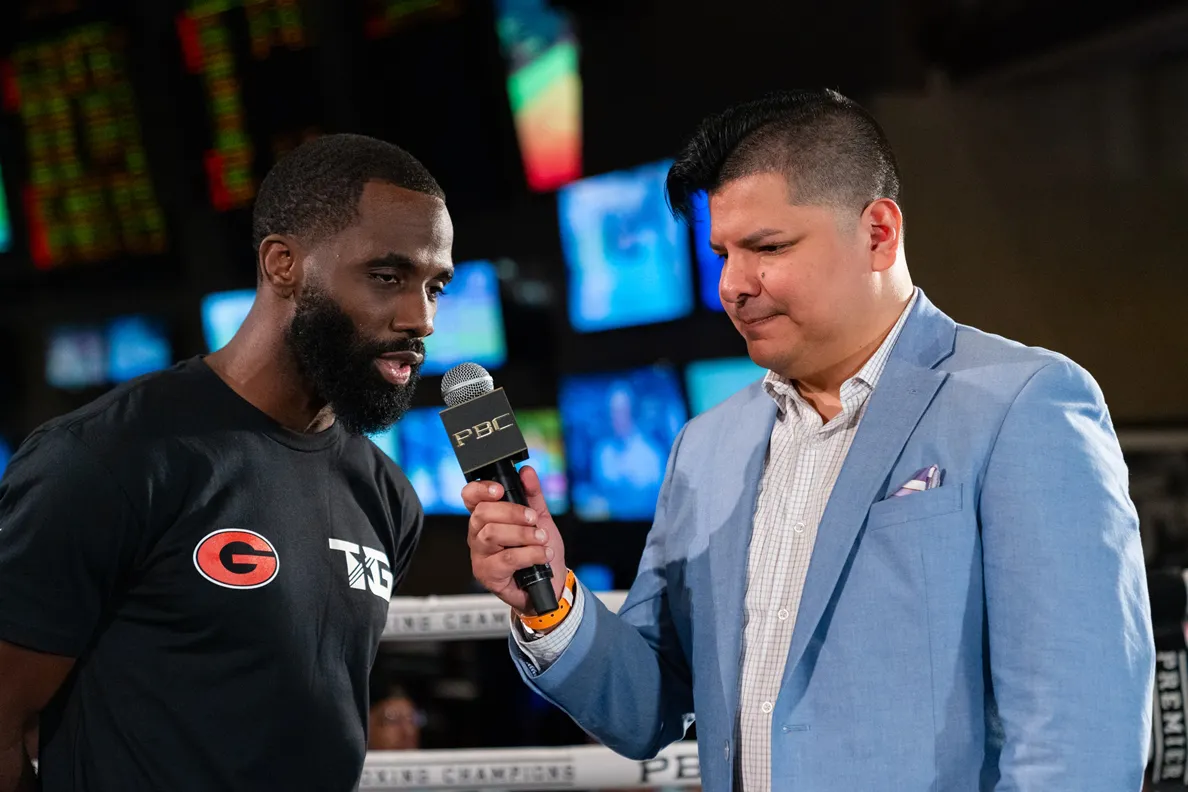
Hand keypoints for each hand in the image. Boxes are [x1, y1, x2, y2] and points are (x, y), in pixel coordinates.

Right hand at [462, 466, 566, 615]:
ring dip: (523, 534)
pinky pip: (506, 558)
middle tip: (533, 519)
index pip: (471, 496)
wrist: (551, 582)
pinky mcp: (487, 573)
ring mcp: (480, 554)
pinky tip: (542, 554)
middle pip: (483, 513)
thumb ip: (532, 494)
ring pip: (492, 534)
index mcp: (487, 516)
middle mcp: (478, 534)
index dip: (481, 489)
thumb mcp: (540, 517)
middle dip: (512, 512)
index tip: (499, 490)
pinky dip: (530, 554)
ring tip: (541, 538)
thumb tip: (526, 472)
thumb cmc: (540, 549)